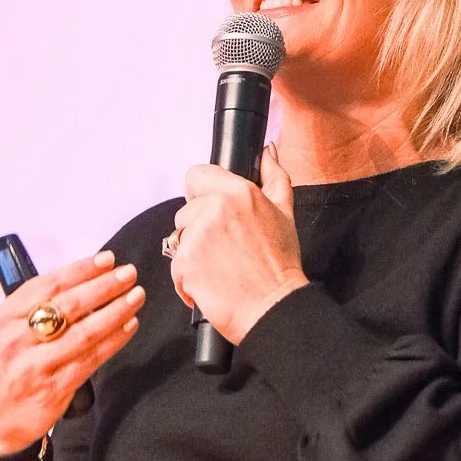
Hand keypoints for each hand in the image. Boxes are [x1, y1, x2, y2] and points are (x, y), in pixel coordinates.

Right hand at [0, 253, 144, 459]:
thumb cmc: (0, 371)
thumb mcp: (3, 334)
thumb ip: (34, 310)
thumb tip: (84, 285)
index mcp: (3, 318)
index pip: (47, 285)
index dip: (80, 270)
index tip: (107, 259)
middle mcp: (15, 339)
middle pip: (67, 305)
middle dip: (103, 286)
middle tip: (129, 274)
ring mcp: (33, 366)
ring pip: (82, 332)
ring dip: (114, 312)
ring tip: (136, 297)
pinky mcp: (51, 389)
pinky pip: (89, 360)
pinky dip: (112, 341)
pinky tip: (128, 327)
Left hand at [169, 144, 308, 343]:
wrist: (273, 309)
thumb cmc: (280, 267)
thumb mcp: (285, 213)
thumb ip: (274, 176)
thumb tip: (268, 151)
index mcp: (239, 192)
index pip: (196, 175)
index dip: (200, 194)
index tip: (211, 211)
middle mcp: (216, 208)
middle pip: (185, 211)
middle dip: (198, 230)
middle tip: (225, 250)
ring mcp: (198, 235)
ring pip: (178, 238)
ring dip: (192, 255)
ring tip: (220, 269)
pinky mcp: (185, 262)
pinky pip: (175, 265)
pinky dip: (188, 279)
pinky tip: (211, 284)